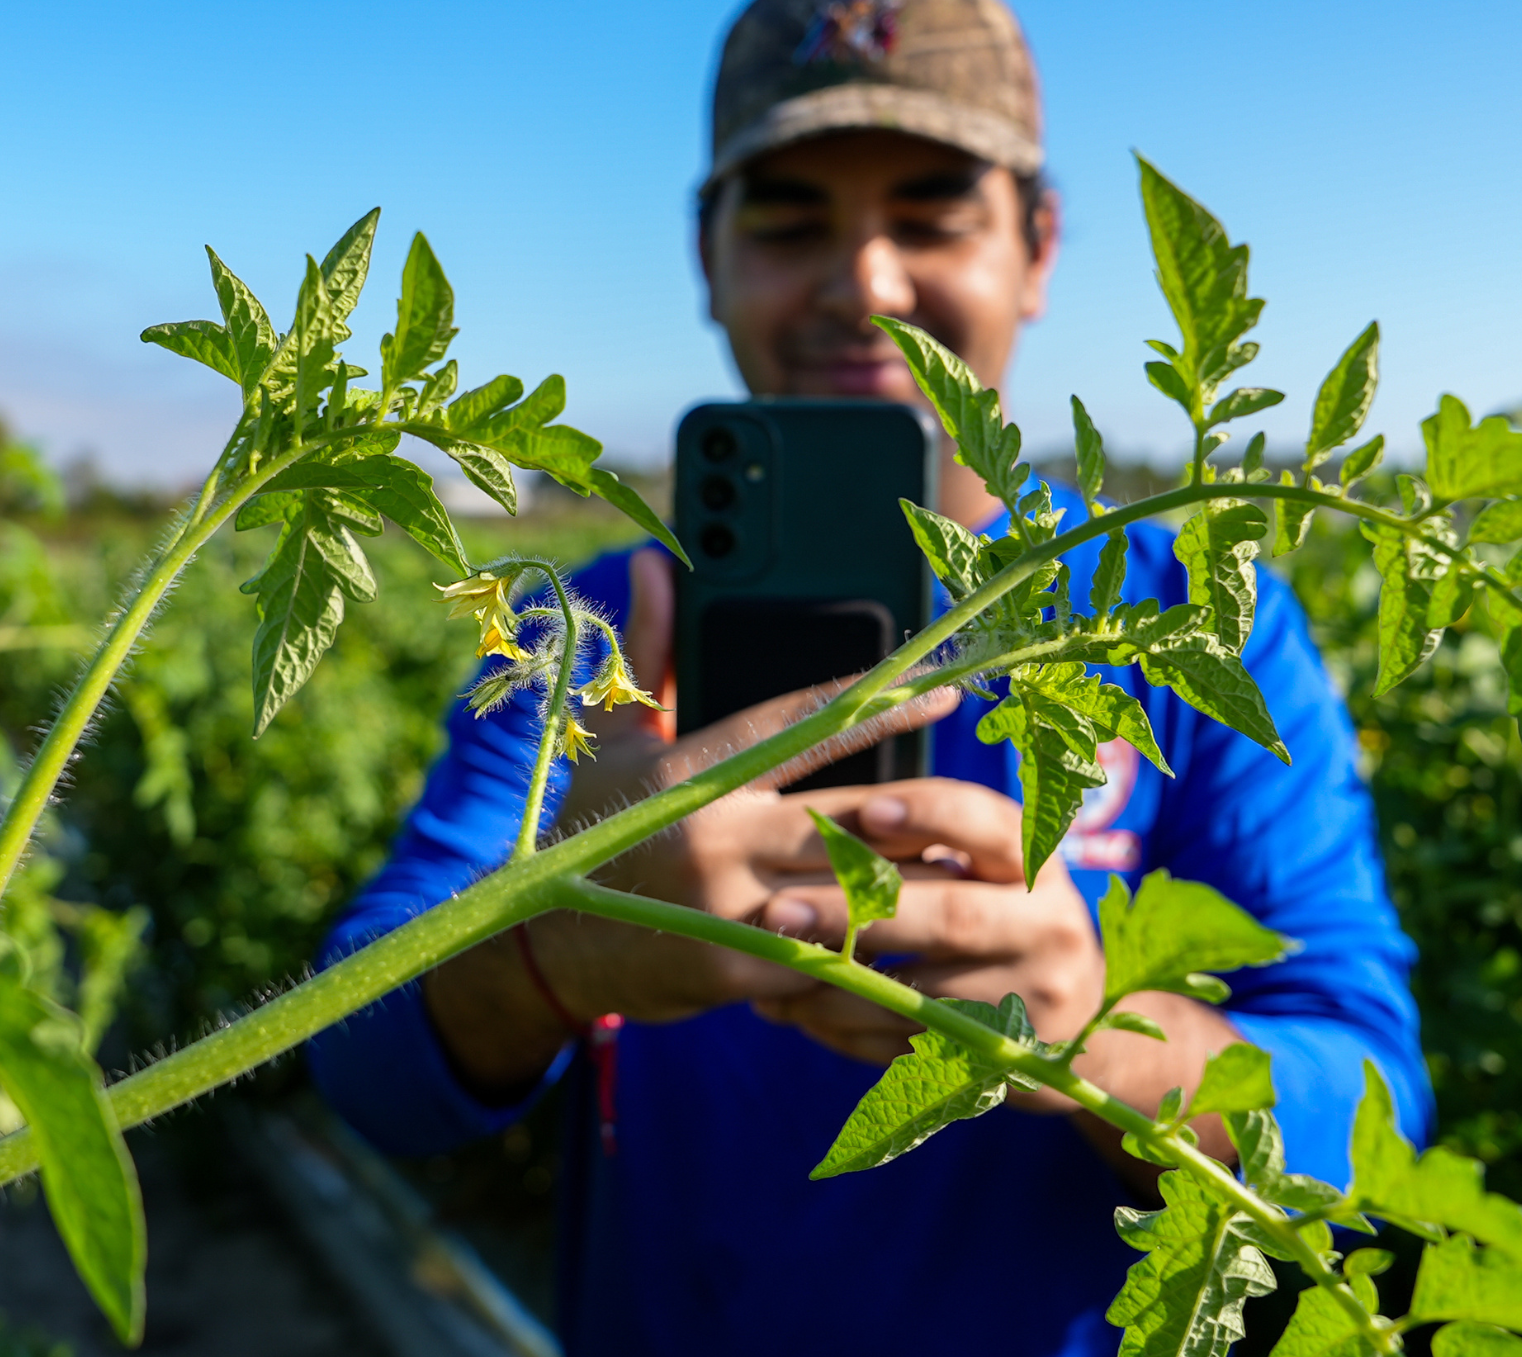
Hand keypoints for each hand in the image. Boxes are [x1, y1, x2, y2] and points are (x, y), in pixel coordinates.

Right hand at [526, 674, 971, 1030]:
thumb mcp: (613, 740)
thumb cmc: (585, 827)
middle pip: (852, 815)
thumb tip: (653, 561)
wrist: (538, 952)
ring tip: (970, 875)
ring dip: (913, 883)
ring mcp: (721, 902)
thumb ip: (652, 654)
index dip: (881, 704)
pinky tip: (923, 952)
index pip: (801, 723)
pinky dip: (872, 951)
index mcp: (688, 769)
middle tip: (977, 812)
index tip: (947, 687)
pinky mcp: (730, 968)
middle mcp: (709, 830)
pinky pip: (826, 954)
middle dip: (919, 817)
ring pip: (851, 886)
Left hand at [742, 787, 1138, 1114]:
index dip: (933, 815)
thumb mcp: (990, 872)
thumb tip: (836, 824)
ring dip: (834, 988)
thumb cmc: (1003, 922)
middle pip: (953, 918)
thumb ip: (929, 845)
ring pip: (919, 996)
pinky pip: (908, 1047)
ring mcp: (1036, 999)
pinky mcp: (1004, 1055)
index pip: (992, 827)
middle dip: (856, 914)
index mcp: (1039, 867)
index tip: (867, 810)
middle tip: (778, 911)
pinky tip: (801, 1014)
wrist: (1075, 1022)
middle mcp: (1053, 928)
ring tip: (771, 977)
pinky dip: (844, 1032)